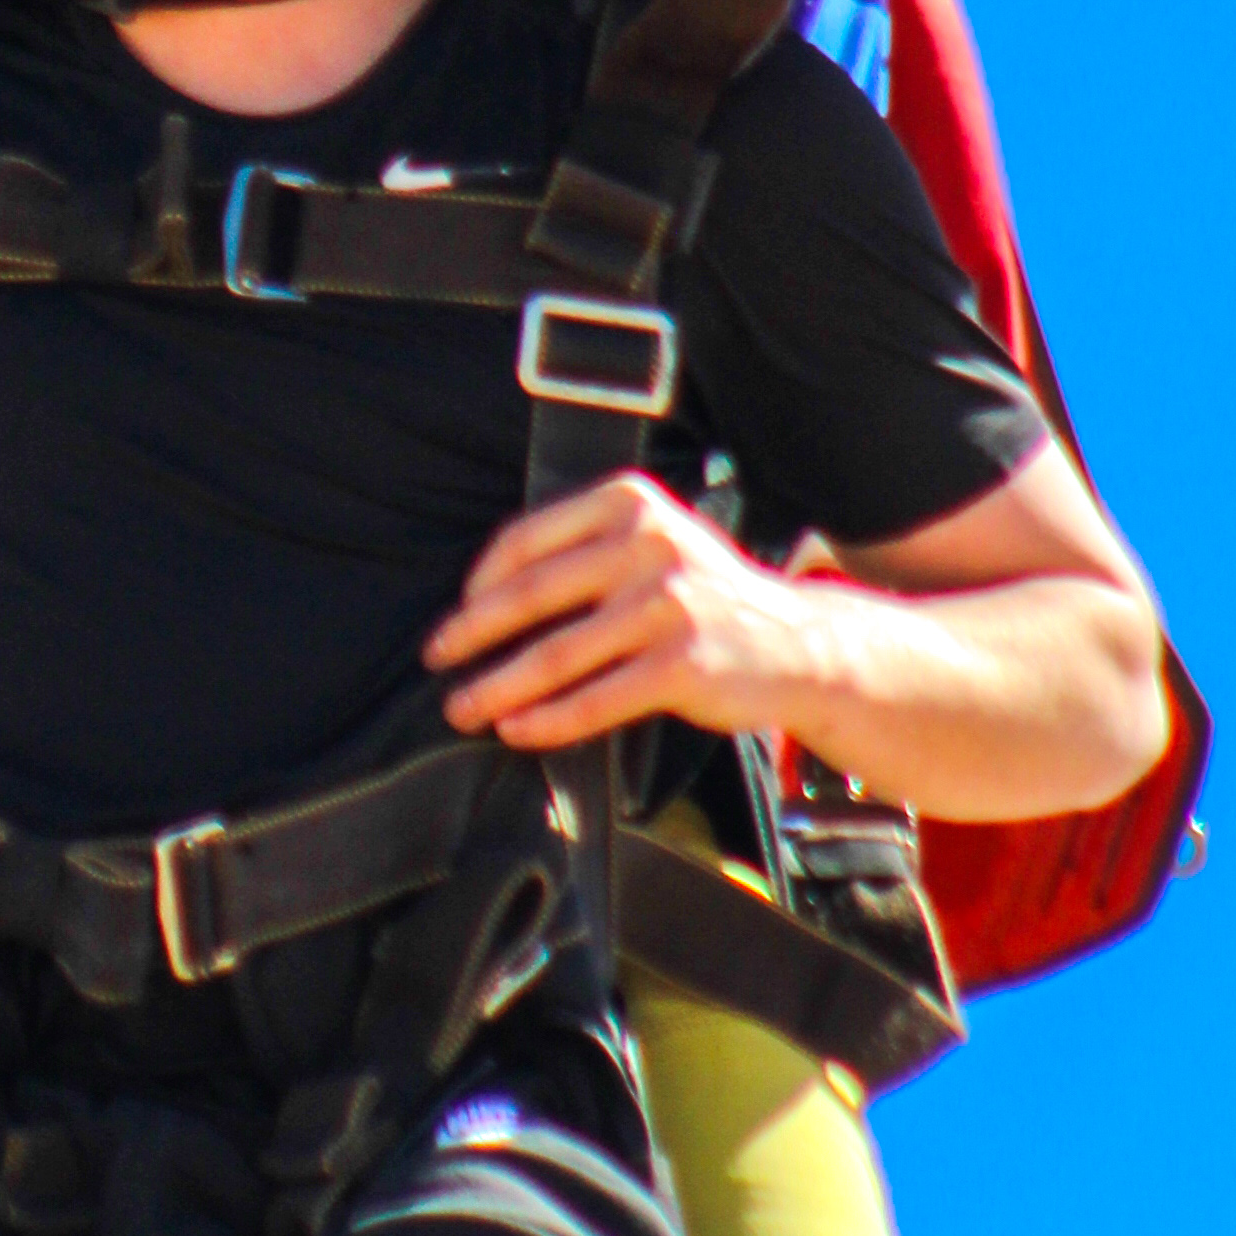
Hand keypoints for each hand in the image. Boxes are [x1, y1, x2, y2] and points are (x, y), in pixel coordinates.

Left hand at [427, 469, 830, 753]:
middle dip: (473, 634)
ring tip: (463, 707)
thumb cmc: (706, 597)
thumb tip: (485, 598)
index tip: (456, 615)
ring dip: (497, 687)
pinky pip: (596, 699)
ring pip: (556, 654)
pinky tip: (517, 730)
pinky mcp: (683, 665)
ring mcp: (668, 605)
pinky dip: (548, 719)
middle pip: (532, 595)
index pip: (529, 539)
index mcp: (630, 504)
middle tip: (437, 659)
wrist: (799, 644)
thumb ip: (586, 552)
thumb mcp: (653, 545)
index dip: (480, 583)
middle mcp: (648, 545)